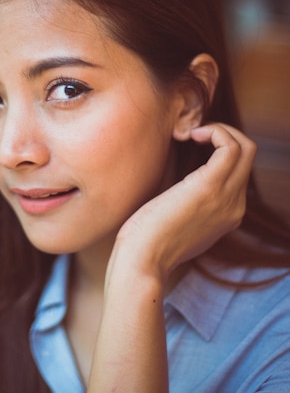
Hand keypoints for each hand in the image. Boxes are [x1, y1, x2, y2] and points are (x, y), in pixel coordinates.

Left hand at [109, 123, 256, 286]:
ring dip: (220, 130)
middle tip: (194, 134)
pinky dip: (215, 132)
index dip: (219, 151)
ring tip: (191, 133)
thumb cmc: (147, 244)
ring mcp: (226, 197)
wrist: (142, 262)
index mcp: (227, 215)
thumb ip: (186, 209)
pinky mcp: (210, 187)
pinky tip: (190, 135)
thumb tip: (178, 191)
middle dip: (225, 135)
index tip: (190, 145)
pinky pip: (230, 147)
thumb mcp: (175, 225)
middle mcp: (234, 206)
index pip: (239, 172)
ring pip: (245, 148)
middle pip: (249, 156)